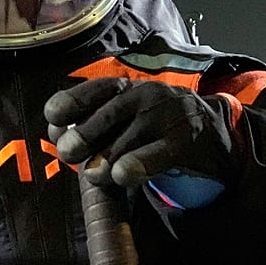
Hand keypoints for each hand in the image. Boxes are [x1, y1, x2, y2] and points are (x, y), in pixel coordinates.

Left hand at [44, 78, 238, 207]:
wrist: (212, 134)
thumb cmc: (152, 129)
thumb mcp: (121, 120)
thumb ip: (89, 127)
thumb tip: (56, 136)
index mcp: (125, 88)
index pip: (94, 90)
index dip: (71, 103)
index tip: (53, 119)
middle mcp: (146, 95)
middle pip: (108, 115)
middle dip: (83, 135)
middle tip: (68, 154)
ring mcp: (168, 117)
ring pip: (129, 138)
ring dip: (105, 159)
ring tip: (94, 174)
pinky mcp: (186, 141)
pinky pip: (157, 154)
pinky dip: (137, 165)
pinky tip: (122, 175)